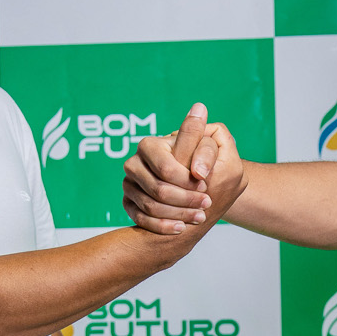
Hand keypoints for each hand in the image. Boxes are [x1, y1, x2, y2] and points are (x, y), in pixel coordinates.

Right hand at [124, 103, 240, 235]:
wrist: (193, 192)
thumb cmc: (201, 167)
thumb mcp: (204, 149)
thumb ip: (198, 135)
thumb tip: (199, 107)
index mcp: (149, 146)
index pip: (166, 167)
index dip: (188, 180)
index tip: (207, 184)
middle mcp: (134, 164)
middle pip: (158, 189)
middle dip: (185, 199)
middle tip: (207, 204)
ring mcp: (129, 185)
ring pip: (149, 206)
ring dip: (178, 214)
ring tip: (200, 217)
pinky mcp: (129, 203)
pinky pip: (141, 218)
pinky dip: (162, 226)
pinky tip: (181, 228)